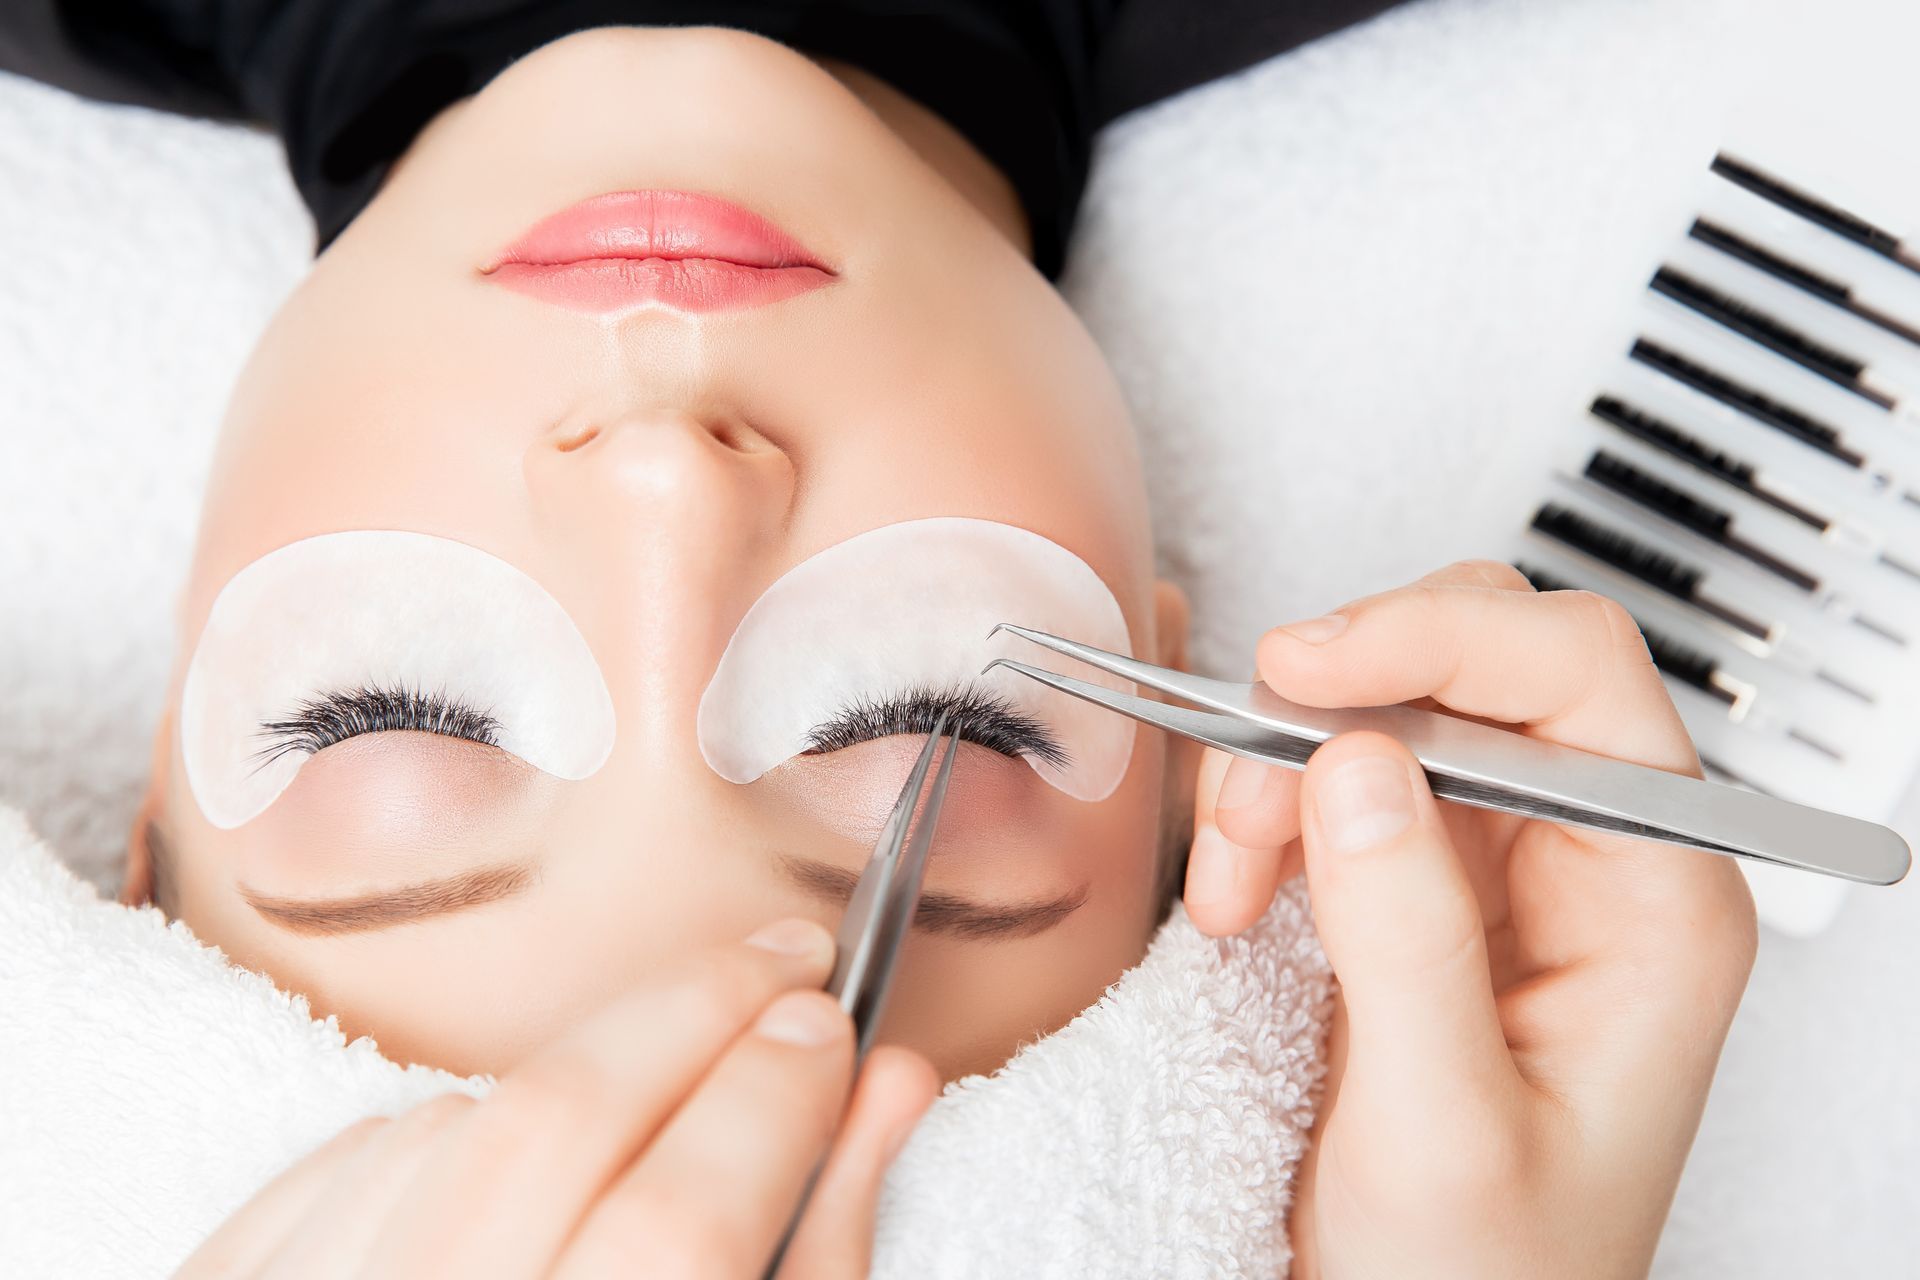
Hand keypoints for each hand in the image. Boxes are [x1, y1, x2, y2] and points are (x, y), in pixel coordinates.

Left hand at [175, 918, 937, 1279]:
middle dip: (692, 1007)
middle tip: (785, 959)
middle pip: (555, 1121)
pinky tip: (519, 1165)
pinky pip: (351, 1167)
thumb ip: (824, 1256)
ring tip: (660, 1086)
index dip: (774, 1095)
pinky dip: (451, 1136)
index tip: (827, 1023)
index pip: (686, 1215)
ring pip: (449, 1128)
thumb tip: (884, 1086)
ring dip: (578, 1075)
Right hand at [1183, 561, 1757, 1278]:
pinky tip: (1242, 894)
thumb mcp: (1443, 1131)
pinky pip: (1337, 782)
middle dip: (1346, 699)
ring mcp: (1504, 870)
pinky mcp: (1424, 888)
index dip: (1438, 636)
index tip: (1307, 668)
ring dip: (1286, 765)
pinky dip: (1266, 813)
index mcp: (1655, 904)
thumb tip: (1355, 764)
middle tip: (1253, 771)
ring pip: (1392, 712)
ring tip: (1237, 874)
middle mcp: (1592, 862)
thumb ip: (1408, 941)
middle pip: (1481, 663)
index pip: (1575, 677)